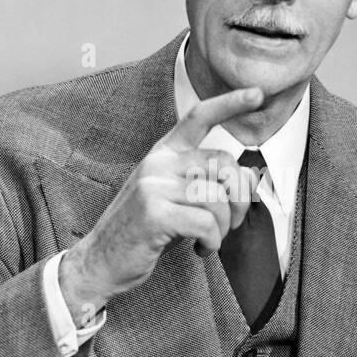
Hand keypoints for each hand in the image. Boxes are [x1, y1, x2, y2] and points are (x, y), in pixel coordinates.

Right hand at [59, 87, 263, 317]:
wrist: (100, 262)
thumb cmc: (144, 232)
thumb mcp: (176, 199)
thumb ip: (208, 183)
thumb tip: (250, 177)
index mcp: (163, 154)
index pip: (198, 117)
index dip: (230, 103)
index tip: (257, 93)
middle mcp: (157, 163)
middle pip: (224, 163)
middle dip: (240, 199)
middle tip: (230, 223)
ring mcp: (153, 186)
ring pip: (217, 197)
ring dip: (224, 227)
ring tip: (209, 240)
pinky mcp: (153, 213)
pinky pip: (206, 223)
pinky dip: (212, 242)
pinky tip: (200, 249)